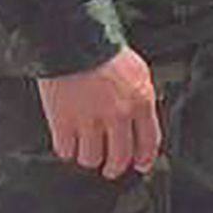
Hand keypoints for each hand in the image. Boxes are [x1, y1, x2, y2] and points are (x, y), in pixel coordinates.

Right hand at [38, 46, 159, 180]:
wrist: (74, 42)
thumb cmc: (105, 52)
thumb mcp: (138, 73)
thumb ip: (141, 98)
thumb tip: (142, 120)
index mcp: (141, 102)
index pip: (148, 142)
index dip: (145, 159)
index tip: (140, 165)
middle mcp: (118, 116)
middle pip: (120, 157)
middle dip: (115, 168)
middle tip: (110, 169)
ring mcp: (90, 121)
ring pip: (91, 158)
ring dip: (89, 158)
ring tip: (86, 153)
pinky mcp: (63, 122)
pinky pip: (66, 150)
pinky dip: (66, 150)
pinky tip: (68, 145)